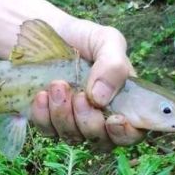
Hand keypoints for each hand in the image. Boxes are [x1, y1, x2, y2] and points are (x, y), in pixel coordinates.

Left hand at [30, 20, 144, 149]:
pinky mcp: (48, 121)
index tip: (114, 120)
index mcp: (123, 102)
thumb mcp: (106, 40)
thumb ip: (114, 65)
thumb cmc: (82, 37)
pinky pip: (48, 131)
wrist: (44, 33)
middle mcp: (100, 117)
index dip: (126, 134)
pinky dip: (44, 115)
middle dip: (89, 122)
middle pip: (101, 142)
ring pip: (73, 138)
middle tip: (79, 95)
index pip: (132, 133)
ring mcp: (73, 122)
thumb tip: (101, 99)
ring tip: (58, 85)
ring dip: (64, 115)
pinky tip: (42, 94)